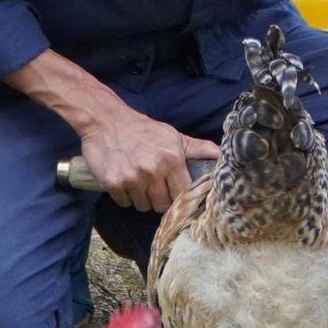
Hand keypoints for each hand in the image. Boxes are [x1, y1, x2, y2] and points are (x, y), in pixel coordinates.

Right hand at [6, 50, 218, 213]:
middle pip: (163, 205)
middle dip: (160, 200)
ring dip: (142, 199)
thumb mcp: (172, 135)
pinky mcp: (113, 183)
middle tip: (155, 188)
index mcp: (172, 159)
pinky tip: (125, 182)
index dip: (180, 197)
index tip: (176, 195)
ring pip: (143, 206)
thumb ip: (197, 148)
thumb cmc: (143, 129)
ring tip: (139, 183)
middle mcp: (154, 171)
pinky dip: (125, 197)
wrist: (106, 120)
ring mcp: (132, 178)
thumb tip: (220, 154)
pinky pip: (124, 203)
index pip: (184, 194)